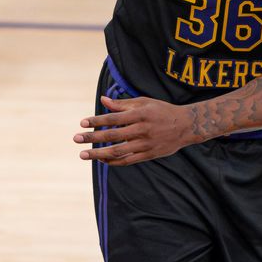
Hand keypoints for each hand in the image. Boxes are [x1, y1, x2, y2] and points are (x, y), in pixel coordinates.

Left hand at [73, 95, 197, 165]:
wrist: (186, 125)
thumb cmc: (162, 111)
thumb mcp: (144, 102)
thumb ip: (122, 104)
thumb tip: (103, 100)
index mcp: (140, 114)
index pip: (113, 118)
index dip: (97, 120)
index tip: (82, 123)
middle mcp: (142, 129)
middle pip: (112, 136)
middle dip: (92, 138)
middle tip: (76, 138)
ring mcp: (145, 144)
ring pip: (118, 151)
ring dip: (98, 154)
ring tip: (83, 154)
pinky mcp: (148, 155)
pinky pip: (127, 161)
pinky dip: (113, 162)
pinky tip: (101, 160)